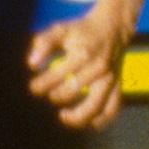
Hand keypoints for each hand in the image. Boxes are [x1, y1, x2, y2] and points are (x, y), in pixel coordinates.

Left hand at [28, 0, 134, 129]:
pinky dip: (100, 121)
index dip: (41, 84)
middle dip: (55, 95)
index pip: (57, 75)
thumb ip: (44, 43)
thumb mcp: (62, 29)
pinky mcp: (117, 86)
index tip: (33, 87)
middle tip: (48, 94)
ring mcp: (110, 79)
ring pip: (95, 108)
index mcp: (83, 54)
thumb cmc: (83, 30)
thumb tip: (31, 64)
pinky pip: (111, 110)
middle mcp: (98, 69)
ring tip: (63, 116)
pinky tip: (86, 122)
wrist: (113, 26)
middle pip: (72, 91)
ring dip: (77, 117)